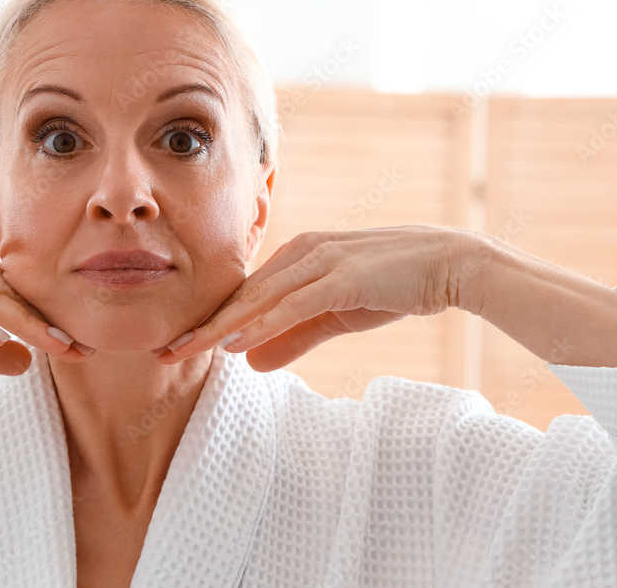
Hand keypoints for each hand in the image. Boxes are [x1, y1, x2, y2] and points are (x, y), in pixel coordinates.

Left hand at [156, 226, 470, 371]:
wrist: (452, 263)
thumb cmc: (394, 285)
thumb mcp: (337, 316)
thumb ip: (294, 337)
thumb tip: (251, 362)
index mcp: (299, 257)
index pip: (246, 294)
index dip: (211, 320)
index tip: (179, 343)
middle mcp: (303, 253)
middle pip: (243, 295)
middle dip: (202, 325)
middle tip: (164, 350)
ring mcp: (322, 262)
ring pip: (260, 299)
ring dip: (221, 327)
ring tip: (185, 350)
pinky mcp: (343, 276)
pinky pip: (293, 304)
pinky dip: (261, 322)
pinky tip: (234, 341)